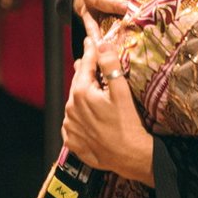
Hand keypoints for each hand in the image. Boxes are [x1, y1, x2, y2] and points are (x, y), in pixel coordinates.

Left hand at [62, 39, 154, 184]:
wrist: (129, 157)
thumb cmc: (127, 125)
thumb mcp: (122, 93)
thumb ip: (110, 67)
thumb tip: (102, 46)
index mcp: (82, 93)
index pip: (84, 65)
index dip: (90, 51)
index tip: (91, 40)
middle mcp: (70, 108)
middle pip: (78, 83)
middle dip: (85, 72)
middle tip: (92, 62)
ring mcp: (69, 125)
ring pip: (74, 102)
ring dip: (82, 95)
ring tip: (95, 93)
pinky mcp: (71, 140)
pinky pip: (73, 121)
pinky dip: (79, 115)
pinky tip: (91, 116)